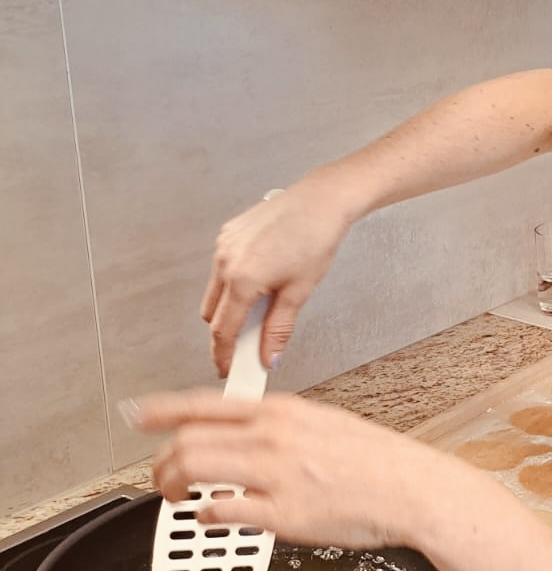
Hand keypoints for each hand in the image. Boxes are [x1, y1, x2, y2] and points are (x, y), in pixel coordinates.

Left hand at [132, 390, 452, 550]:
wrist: (412, 488)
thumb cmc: (375, 462)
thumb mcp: (322, 425)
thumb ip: (278, 430)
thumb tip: (243, 439)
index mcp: (282, 412)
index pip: (204, 404)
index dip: (161, 409)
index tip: (136, 414)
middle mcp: (274, 437)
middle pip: (189, 439)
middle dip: (161, 461)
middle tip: (157, 476)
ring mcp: (277, 474)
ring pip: (198, 470)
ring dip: (174, 486)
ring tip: (177, 497)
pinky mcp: (285, 513)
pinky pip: (226, 511)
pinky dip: (207, 514)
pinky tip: (209, 517)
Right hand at [200, 181, 352, 375]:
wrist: (320, 200)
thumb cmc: (315, 239)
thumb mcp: (299, 292)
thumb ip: (278, 329)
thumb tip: (268, 356)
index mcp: (242, 278)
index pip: (222, 330)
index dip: (223, 356)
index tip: (228, 370)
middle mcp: (226, 260)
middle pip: (212, 313)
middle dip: (224, 333)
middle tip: (245, 348)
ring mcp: (224, 245)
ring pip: (215, 291)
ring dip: (229, 307)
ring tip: (259, 312)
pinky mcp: (228, 233)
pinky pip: (222, 268)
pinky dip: (233, 283)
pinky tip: (259, 284)